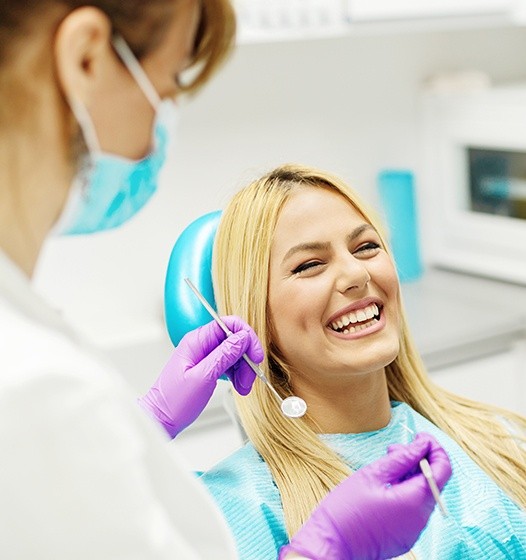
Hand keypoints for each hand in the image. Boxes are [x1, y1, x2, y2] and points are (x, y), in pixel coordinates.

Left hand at [138, 316, 263, 437]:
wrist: (161, 420)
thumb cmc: (174, 402)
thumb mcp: (203, 377)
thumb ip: (224, 355)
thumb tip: (242, 338)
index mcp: (196, 341)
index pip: (229, 324)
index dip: (246, 337)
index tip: (255, 355)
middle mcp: (201, 345)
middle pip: (234, 340)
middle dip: (246, 358)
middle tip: (250, 378)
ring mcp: (204, 356)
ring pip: (234, 353)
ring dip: (244, 369)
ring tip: (243, 388)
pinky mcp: (207, 367)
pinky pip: (229, 364)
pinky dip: (237, 375)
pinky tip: (239, 387)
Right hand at [279, 432, 451, 559]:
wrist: (330, 544)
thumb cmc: (346, 509)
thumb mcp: (373, 475)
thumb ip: (401, 458)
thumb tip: (422, 444)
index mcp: (415, 501)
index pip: (442, 469)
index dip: (434, 449)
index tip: (420, 436)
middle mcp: (420, 518)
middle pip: (433, 482)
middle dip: (420, 460)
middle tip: (395, 447)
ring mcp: (413, 530)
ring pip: (422, 494)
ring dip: (411, 475)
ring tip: (387, 464)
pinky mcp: (404, 536)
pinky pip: (413, 508)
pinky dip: (405, 492)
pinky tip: (385, 485)